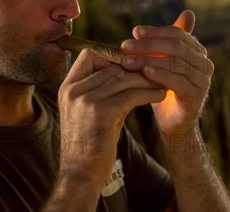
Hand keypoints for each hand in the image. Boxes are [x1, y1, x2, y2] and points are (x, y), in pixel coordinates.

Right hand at [57, 48, 165, 188]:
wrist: (80, 174)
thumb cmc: (87, 144)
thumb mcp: (85, 112)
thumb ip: (98, 91)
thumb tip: (124, 74)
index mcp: (67, 87)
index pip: (88, 56)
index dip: (109, 59)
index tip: (126, 70)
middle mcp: (75, 90)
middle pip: (112, 67)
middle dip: (135, 71)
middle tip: (155, 73)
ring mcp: (87, 100)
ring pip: (124, 78)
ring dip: (147, 80)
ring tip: (161, 83)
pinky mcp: (103, 112)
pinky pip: (132, 94)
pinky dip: (149, 93)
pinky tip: (160, 95)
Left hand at [120, 10, 213, 136]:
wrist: (172, 121)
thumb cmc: (164, 87)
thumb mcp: (160, 64)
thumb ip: (155, 47)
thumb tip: (137, 29)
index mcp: (197, 51)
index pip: (177, 34)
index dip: (155, 32)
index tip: (135, 32)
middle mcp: (204, 63)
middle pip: (176, 46)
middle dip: (148, 45)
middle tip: (126, 46)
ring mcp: (202, 80)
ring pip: (175, 63)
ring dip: (148, 60)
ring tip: (128, 61)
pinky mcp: (196, 97)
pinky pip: (178, 82)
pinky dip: (160, 75)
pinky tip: (145, 72)